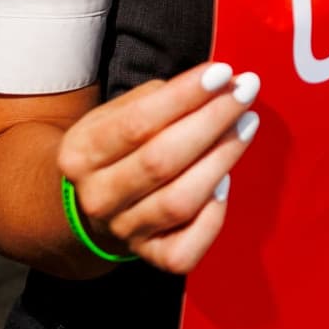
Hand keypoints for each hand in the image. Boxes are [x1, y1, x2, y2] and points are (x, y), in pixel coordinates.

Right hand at [56, 62, 260, 273]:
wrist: (89, 206)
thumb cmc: (119, 147)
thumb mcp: (118, 114)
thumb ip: (162, 97)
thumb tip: (220, 82)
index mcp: (81, 154)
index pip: (137, 123)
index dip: (185, 96)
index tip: (223, 72)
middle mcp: (98, 197)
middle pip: (162, 160)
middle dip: (212, 121)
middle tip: (245, 93)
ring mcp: (124, 231)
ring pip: (180, 201)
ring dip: (222, 158)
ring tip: (247, 125)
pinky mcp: (151, 256)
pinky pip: (187, 247)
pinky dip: (213, 216)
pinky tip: (225, 184)